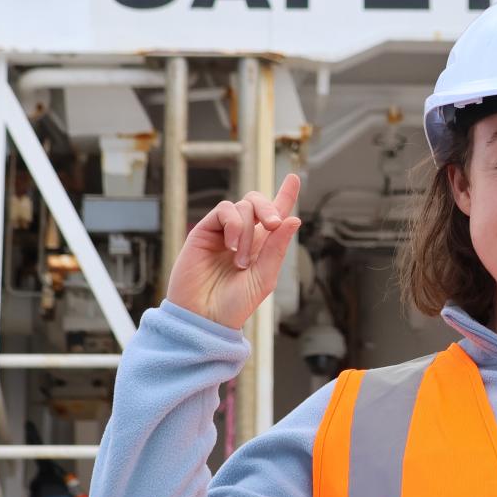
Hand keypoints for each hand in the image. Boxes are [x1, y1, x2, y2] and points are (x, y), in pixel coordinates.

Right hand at [168, 174, 302, 330]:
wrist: (202, 318)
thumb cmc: (233, 305)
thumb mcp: (263, 278)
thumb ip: (277, 248)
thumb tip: (294, 219)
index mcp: (261, 247)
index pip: (275, 215)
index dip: (285, 195)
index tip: (294, 178)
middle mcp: (243, 236)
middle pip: (258, 202)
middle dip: (270, 207)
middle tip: (273, 225)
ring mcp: (223, 232)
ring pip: (242, 206)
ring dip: (247, 231)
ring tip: (240, 260)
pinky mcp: (204, 231)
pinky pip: (223, 210)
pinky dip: (233, 224)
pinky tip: (231, 246)